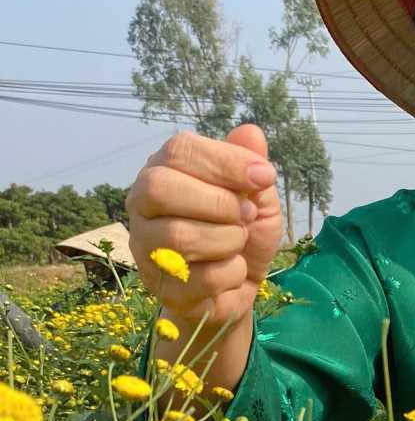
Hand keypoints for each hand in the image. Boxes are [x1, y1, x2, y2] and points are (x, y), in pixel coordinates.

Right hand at [126, 125, 282, 325]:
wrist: (238, 288)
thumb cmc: (242, 233)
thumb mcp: (258, 196)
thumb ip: (251, 166)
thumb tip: (251, 132)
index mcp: (164, 171)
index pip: (179, 150)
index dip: (225, 161)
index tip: (264, 177)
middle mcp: (143, 205)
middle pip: (159, 188)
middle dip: (218, 202)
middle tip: (245, 214)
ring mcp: (144, 246)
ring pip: (179, 236)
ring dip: (228, 239)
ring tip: (238, 241)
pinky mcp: (159, 286)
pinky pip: (200, 277)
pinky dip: (232, 272)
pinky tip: (232, 270)